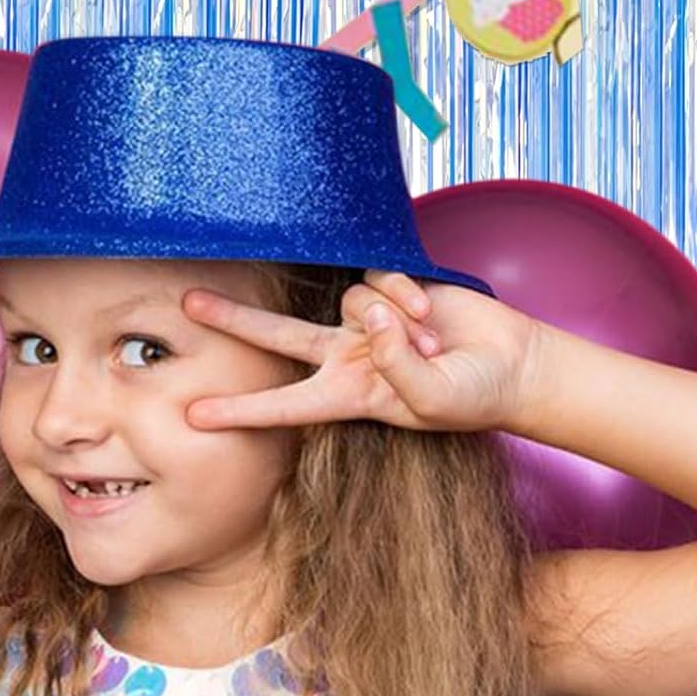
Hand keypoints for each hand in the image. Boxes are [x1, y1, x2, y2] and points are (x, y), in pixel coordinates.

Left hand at [182, 269, 545, 434]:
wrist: (510, 366)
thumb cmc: (471, 397)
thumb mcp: (433, 400)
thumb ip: (398, 366)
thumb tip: (369, 321)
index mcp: (346, 396)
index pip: (282, 406)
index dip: (239, 411)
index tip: (193, 416)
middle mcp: (345, 358)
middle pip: (275, 337)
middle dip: (233, 320)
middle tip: (186, 304)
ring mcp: (364, 323)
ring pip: (351, 303)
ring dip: (394, 319)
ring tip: (430, 342)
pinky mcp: (388, 289)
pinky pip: (380, 279)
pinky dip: (406, 294)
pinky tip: (431, 314)